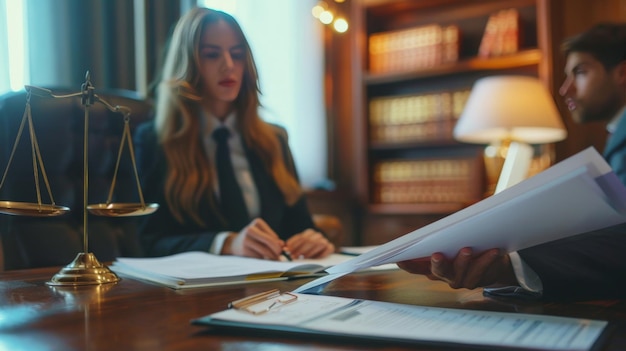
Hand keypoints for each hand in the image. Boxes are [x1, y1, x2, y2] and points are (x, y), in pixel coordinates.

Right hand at [222, 218, 283, 259]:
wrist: (234, 244)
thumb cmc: (252, 239)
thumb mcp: (262, 235)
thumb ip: (272, 239)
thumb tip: (282, 244)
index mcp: (257, 222)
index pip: (273, 236)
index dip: (278, 244)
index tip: (280, 250)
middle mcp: (250, 229)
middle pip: (269, 241)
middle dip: (276, 250)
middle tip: (279, 256)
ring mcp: (246, 239)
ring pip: (264, 250)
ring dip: (271, 256)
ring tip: (273, 258)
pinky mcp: (243, 249)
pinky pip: (258, 256)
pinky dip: (263, 259)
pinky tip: (262, 258)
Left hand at [285, 229, 334, 258]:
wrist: (320, 247)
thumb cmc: (306, 248)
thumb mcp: (298, 246)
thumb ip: (290, 246)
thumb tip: (283, 247)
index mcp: (309, 232)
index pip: (301, 237)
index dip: (293, 244)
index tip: (288, 250)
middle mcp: (317, 235)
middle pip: (309, 240)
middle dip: (300, 249)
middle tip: (293, 256)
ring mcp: (324, 241)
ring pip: (318, 244)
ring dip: (309, 251)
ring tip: (303, 257)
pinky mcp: (330, 247)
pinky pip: (328, 248)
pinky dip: (322, 253)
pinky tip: (315, 258)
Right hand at [397, 247, 517, 288]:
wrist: (490, 260)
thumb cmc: (464, 244)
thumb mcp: (451, 241)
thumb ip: (444, 237)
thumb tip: (444, 227)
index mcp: (432, 266)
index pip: (416, 267)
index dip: (407, 264)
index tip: (398, 259)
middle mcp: (444, 276)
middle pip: (438, 272)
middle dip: (438, 264)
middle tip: (437, 255)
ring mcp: (460, 281)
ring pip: (460, 274)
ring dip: (463, 262)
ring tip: (468, 249)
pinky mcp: (477, 281)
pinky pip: (481, 272)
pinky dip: (487, 261)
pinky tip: (493, 251)